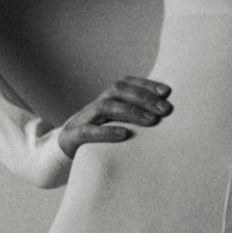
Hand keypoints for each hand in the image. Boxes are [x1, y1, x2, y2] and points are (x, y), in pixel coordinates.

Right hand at [58, 76, 172, 158]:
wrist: (64, 149)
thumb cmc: (99, 136)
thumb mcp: (116, 123)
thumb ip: (135, 116)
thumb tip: (165, 114)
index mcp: (107, 99)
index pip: (127, 83)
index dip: (146, 84)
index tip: (167, 92)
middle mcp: (96, 104)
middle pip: (118, 90)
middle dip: (144, 97)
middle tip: (165, 110)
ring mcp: (83, 118)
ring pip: (105, 106)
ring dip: (130, 111)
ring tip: (152, 121)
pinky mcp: (73, 136)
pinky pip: (88, 131)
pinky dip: (106, 131)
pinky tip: (124, 134)